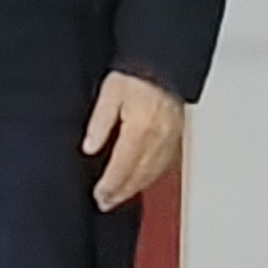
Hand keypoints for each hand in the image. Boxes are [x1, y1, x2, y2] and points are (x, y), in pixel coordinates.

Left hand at [83, 72, 187, 211]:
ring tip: (119, 197)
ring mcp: (171, 139)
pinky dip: (150, 178)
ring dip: (135, 189)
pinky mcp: (177, 137)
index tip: (99, 196)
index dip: (110, 185)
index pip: (123, 166)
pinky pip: (164, 165)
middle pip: (138, 175)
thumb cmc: (137, 74)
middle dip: (121, 193)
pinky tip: (141, 181)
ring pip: (152, 174)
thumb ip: (100, 122)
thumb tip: (90, 147)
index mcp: (141, 128)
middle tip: (106, 203)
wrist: (164, 64)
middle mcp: (159, 138)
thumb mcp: (111, 92)